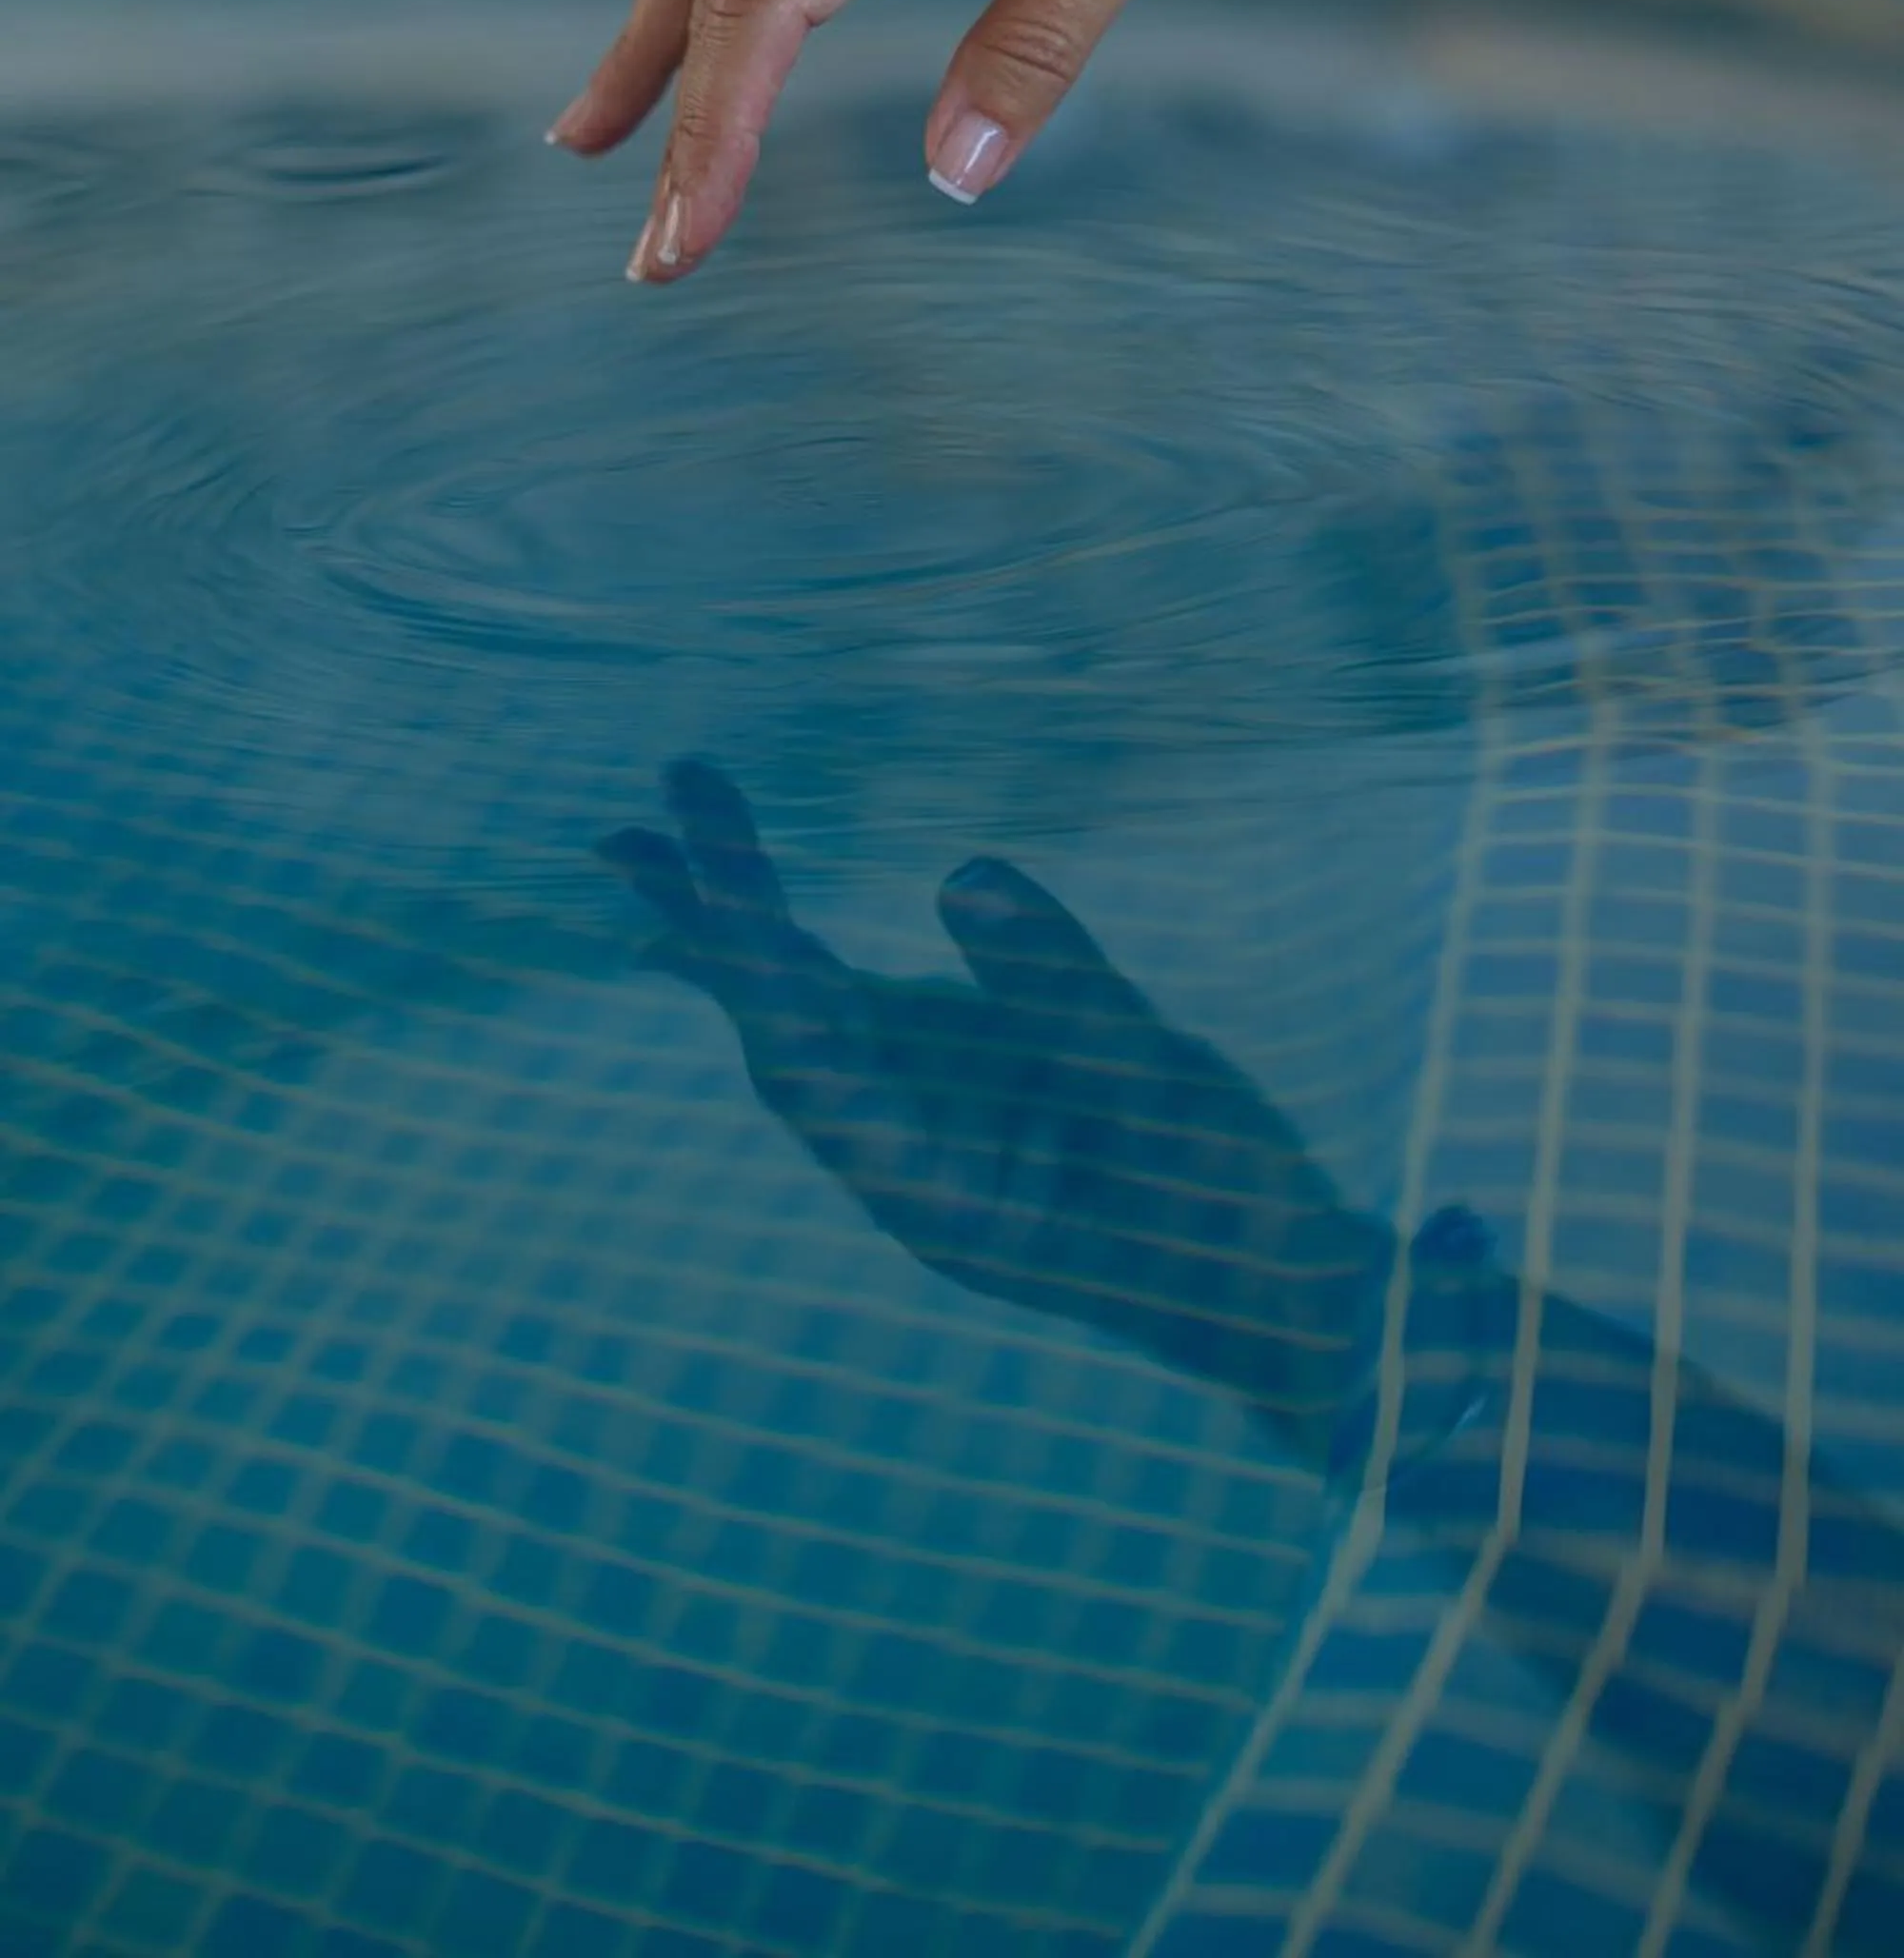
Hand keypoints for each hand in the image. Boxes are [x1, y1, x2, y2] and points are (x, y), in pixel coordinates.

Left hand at [599, 758, 1421, 1468]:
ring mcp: (935, 1129)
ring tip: (648, 848)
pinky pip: (867, 1020)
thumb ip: (1057, 991)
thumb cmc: (1230, 1222)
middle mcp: (906, 1162)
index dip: (746, 944)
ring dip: (736, 939)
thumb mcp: (1159, 1095)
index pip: (807, 1053)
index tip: (701, 839)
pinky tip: (757, 920)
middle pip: (780, 1037)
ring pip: (811, 1025)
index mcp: (933, 1193)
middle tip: (624, 835)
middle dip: (710, 931)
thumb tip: (959, 871)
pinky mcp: (972, 1098)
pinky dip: (806, 961)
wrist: (1284, 1310)